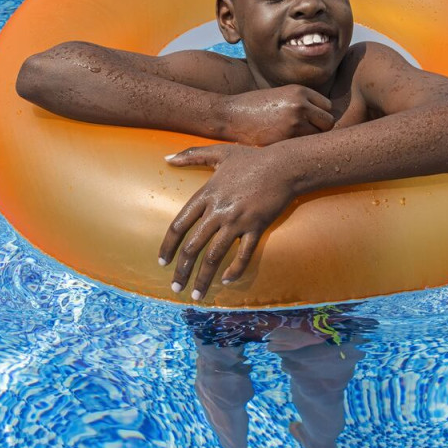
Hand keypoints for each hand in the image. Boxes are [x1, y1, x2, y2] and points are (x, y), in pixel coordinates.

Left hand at [159, 144, 295, 300]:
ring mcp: (238, 221)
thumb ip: (191, 155)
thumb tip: (166, 158)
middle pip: (193, 247)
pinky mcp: (257, 228)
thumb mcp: (220, 152)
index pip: (179, 226)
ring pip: (215, 256)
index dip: (168, 246)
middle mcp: (218, 211)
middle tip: (176, 287)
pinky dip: (235, 271)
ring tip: (196, 295)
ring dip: (203, 278)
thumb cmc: (252, 158)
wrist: (284, 166)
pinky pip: (243, 255)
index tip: (163, 262)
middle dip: (182, 271)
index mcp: (206, 195)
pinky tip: (227, 282)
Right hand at [224, 85, 334, 144]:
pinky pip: (304, 146)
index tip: (310, 123)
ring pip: (319, 136)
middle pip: (328, 122)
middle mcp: (300, 104)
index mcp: (299, 91)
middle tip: (305, 135)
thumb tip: (322, 118)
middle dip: (320, 129)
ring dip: (310, 140)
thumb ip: (301, 103)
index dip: (320, 116)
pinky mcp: (286, 137)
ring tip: (296, 141)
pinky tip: (288, 146)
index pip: (327, 106)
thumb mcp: (280, 96)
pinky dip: (299, 148)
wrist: (231, 115)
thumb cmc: (254, 107)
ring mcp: (295, 121)